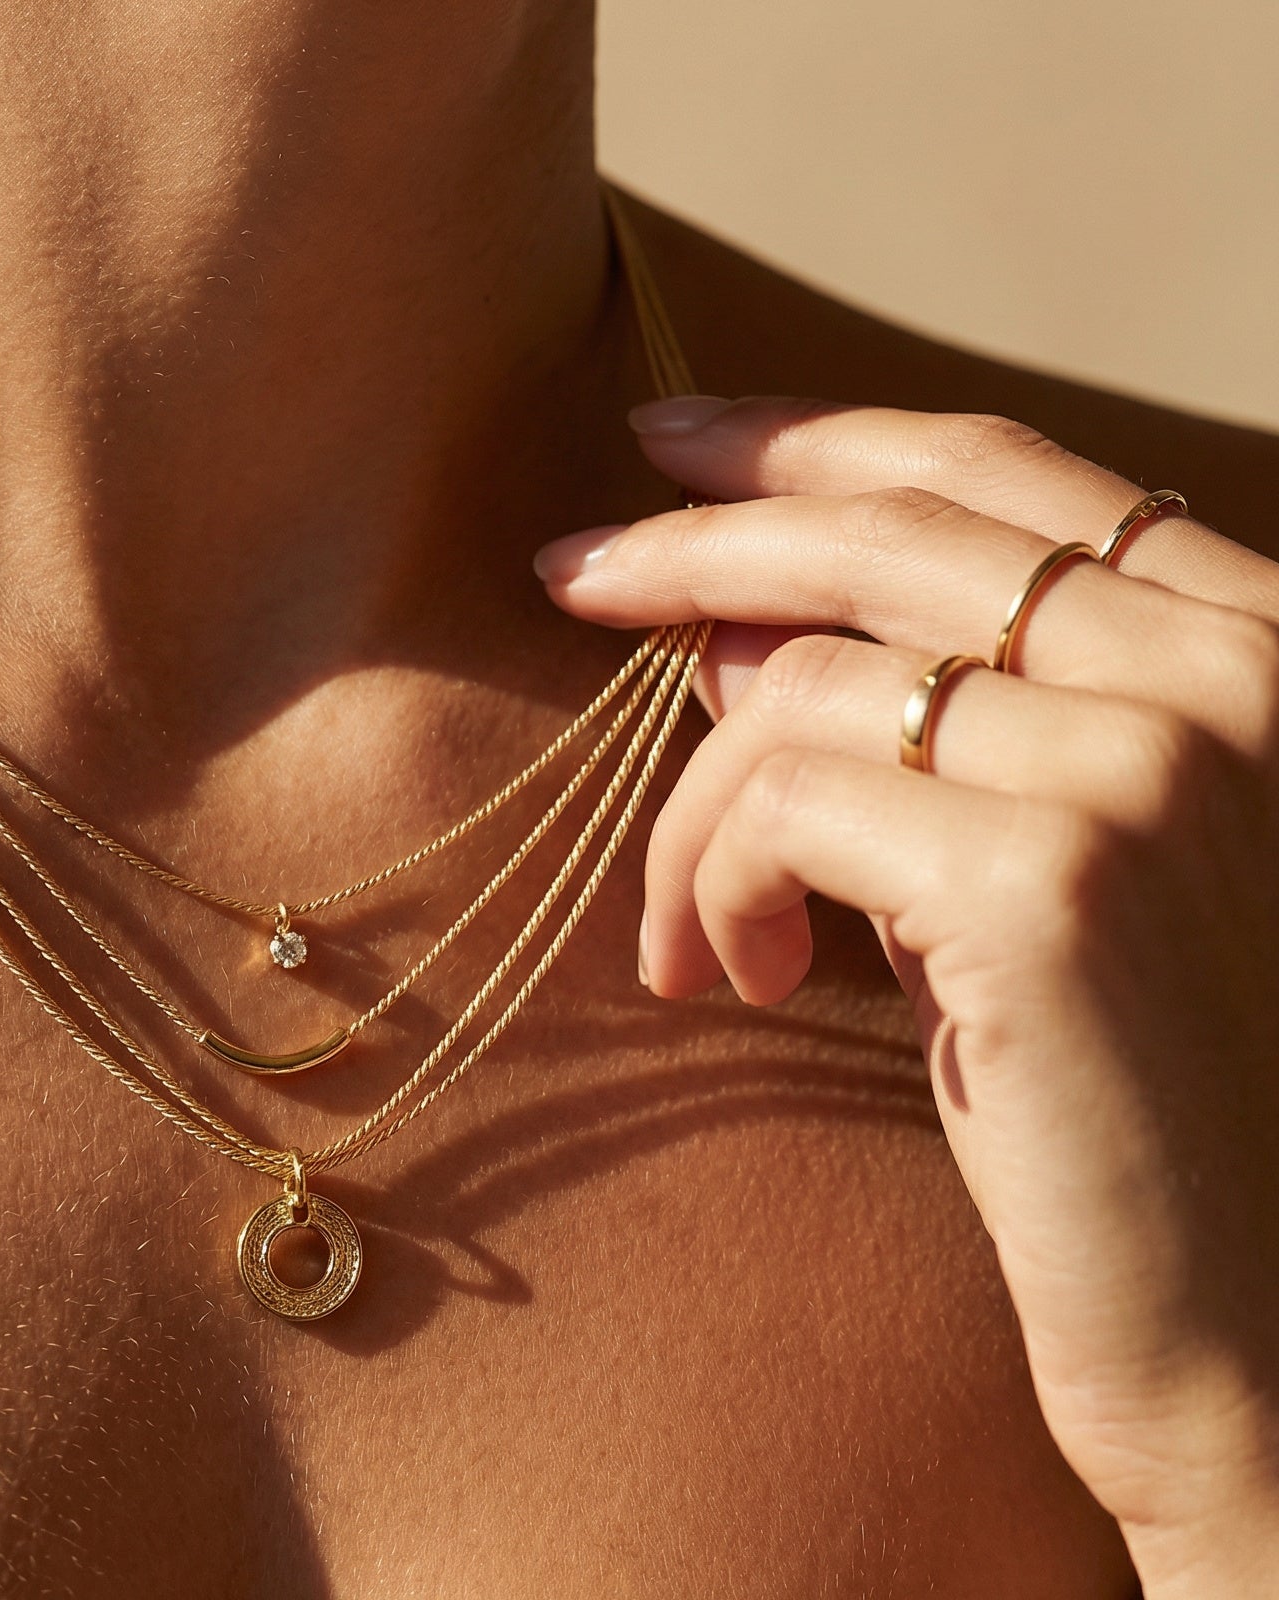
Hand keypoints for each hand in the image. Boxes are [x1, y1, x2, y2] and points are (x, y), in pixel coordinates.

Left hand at [536, 397, 1278, 1597]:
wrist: (1255, 1338)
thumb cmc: (1140, 1104)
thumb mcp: (1041, 867)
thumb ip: (931, 724)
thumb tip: (728, 629)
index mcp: (1257, 652)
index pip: (1006, 477)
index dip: (821, 440)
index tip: (672, 440)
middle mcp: (1229, 679)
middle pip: (887, 533)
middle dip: (695, 540)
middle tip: (569, 569)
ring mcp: (1145, 768)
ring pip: (799, 688)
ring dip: (695, 810)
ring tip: (696, 934)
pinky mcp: (1045, 882)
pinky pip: (777, 805)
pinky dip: (710, 883)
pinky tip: (738, 977)